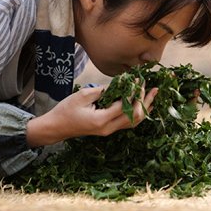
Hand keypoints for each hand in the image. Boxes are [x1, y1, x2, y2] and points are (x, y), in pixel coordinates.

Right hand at [26, 85, 157, 146]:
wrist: (57, 127)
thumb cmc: (66, 110)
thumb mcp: (83, 95)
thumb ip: (103, 91)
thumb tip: (120, 85)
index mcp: (101, 120)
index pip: (125, 106)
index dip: (134, 92)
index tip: (138, 80)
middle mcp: (108, 128)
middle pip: (135, 117)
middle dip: (144, 100)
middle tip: (148, 86)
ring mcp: (109, 131)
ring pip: (134, 122)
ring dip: (145, 108)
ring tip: (153, 95)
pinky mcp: (108, 129)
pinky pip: (127, 123)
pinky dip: (137, 113)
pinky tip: (142, 104)